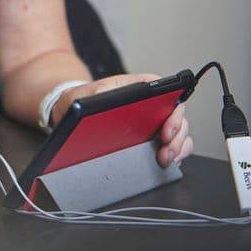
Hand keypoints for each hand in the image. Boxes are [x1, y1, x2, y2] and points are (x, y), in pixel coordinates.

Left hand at [50, 73, 193, 168]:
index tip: (166, 130)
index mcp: (136, 88)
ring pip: (180, 132)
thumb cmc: (79, 99)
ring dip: (178, 147)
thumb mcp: (81, 96)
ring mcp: (153, 121)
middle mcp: (149, 103)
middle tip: (165, 152)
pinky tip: (167, 162)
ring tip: (165, 160)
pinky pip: (174, 144)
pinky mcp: (152, 138)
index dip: (173, 111)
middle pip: (177, 115)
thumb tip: (93, 111)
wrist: (70, 112)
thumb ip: (91, 100)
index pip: (166, 92)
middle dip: (177, 136)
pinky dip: (176, 153)